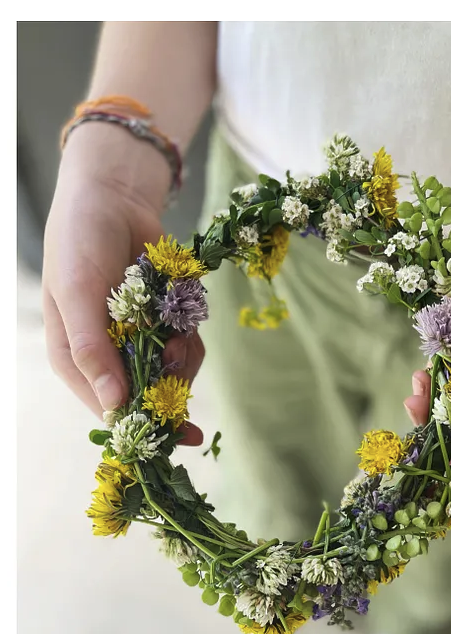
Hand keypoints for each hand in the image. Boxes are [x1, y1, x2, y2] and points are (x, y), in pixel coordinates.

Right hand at [42, 126, 204, 444]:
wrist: (113, 199)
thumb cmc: (80, 243)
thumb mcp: (77, 295)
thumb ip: (92, 349)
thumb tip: (113, 406)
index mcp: (75, 358)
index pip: (109, 409)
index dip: (142, 425)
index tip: (177, 435)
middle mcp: (108, 354)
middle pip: (148, 396)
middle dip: (171, 387)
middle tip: (179, 358)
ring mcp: (139, 337)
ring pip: (173, 371)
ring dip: (184, 356)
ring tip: (181, 331)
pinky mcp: (165, 319)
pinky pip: (188, 342)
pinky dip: (192, 332)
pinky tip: (186, 311)